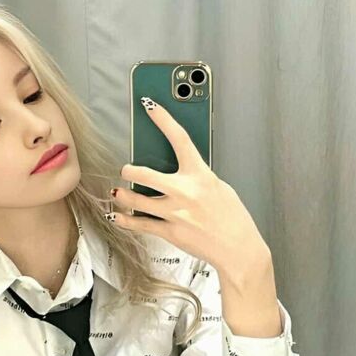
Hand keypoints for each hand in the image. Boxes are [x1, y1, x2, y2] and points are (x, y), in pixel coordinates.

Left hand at [106, 96, 270, 270]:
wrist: (238, 248)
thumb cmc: (232, 218)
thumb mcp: (219, 188)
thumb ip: (198, 178)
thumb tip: (179, 172)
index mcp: (200, 175)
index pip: (180, 139)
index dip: (163, 120)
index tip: (150, 107)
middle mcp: (185, 192)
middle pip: (144, 174)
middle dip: (129, 171)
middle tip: (126, 171)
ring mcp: (175, 213)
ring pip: (136, 200)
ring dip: (122, 196)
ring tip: (118, 193)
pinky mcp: (170, 232)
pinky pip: (139, 224)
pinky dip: (124, 221)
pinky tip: (117, 216)